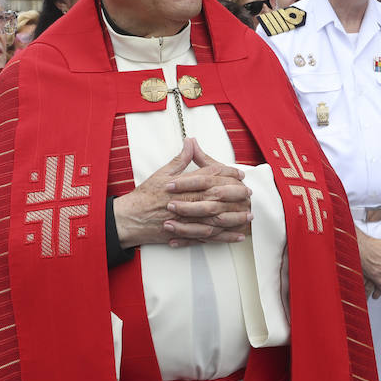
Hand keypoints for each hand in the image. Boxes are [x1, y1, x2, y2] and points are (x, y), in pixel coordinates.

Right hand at [113, 138, 251, 248]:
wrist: (130, 219)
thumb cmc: (145, 196)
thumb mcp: (162, 174)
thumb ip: (180, 160)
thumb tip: (190, 143)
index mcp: (184, 185)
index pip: (211, 175)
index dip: (228, 173)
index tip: (239, 174)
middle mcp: (188, 201)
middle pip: (218, 196)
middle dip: (236, 194)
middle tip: (250, 193)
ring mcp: (188, 220)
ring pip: (217, 218)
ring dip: (235, 217)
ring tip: (248, 216)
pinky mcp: (186, 234)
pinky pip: (209, 237)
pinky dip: (224, 237)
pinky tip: (236, 237)